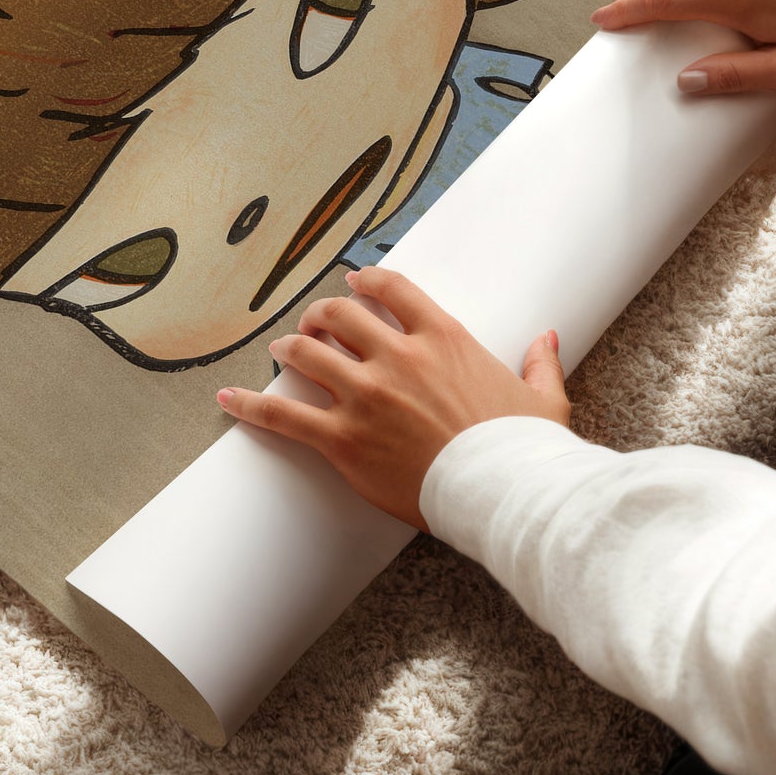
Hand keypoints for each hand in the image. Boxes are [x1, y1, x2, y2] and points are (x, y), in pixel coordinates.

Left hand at [216, 266, 568, 530]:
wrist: (506, 494)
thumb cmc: (525, 450)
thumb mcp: (542, 399)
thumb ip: (539, 362)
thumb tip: (547, 338)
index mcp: (443, 338)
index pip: (391, 288)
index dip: (365, 280)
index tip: (353, 281)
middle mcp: (397, 356)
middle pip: (339, 315)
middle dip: (320, 315)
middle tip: (312, 323)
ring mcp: (366, 396)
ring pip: (307, 354)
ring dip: (289, 349)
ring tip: (281, 351)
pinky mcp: (344, 439)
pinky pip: (284, 416)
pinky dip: (250, 404)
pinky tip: (228, 397)